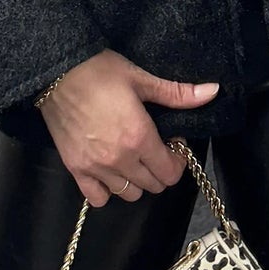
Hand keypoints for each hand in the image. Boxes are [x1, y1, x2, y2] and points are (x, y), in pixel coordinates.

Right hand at [38, 50, 219, 205]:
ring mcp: (96, 167)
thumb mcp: (140, 78)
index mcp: (139, 137)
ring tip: (133, 157)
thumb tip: (212, 92)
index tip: (172, 144)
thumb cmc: (99, 71)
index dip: (177, 160)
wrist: (56, 72)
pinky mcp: (75, 169)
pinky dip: (107, 190)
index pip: (170, 172)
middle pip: (153, 185)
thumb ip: (177, 93)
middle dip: (160, 169)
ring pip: (129, 194)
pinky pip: (98, 198)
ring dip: (137, 180)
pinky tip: (109, 170)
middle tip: (155, 147)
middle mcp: (119, 159)